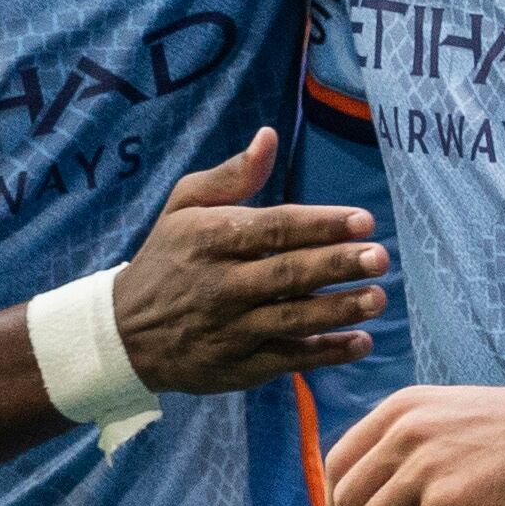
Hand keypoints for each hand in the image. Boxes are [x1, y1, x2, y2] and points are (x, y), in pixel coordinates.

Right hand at [113, 127, 387, 395]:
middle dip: (337, 265)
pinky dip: (326, 354)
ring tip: (378, 299)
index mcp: (210, 239)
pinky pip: (288, 360)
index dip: (321, 225)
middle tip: (380, 257)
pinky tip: (361, 343)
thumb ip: (232, 175)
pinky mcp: (237, 368)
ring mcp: (229, 330)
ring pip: (292, 319)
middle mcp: (220, 285)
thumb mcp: (184, 207)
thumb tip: (269, 137)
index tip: (363, 221)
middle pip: (288, 274)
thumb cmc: (167, 257)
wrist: (124, 333)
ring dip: (339, 310)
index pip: (274, 229)